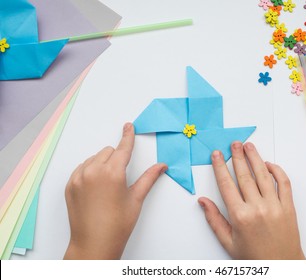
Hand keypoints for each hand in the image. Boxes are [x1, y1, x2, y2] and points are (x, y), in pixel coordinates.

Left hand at [64, 123, 166, 258]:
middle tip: (121, 178)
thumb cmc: (117, 225)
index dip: (128, 136)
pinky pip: (82, 167)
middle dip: (117, 158)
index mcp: (112, 173)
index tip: (128, 126)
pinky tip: (96, 187)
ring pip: (94, 158)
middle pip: (108, 151)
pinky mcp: (70, 185)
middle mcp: (93, 171)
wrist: (94, 243)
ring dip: (103, 163)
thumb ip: (149, 178)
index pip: (123, 148)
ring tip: (108, 186)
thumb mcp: (136, 199)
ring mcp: (78, 178)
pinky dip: (90, 171)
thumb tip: (161, 166)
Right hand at [198, 141, 304, 259]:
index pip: (226, 184)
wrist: (282, 266)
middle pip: (244, 175)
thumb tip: (203, 202)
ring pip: (263, 175)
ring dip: (255, 158)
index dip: (220, 167)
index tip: (217, 155)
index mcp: (240, 216)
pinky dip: (277, 171)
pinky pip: (284, 183)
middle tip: (233, 144)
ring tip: (249, 146)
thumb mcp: (228, 242)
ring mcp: (275, 206)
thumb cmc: (254, 257)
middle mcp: (257, 208)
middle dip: (237, 157)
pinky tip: (269, 164)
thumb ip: (214, 220)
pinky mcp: (288, 207)